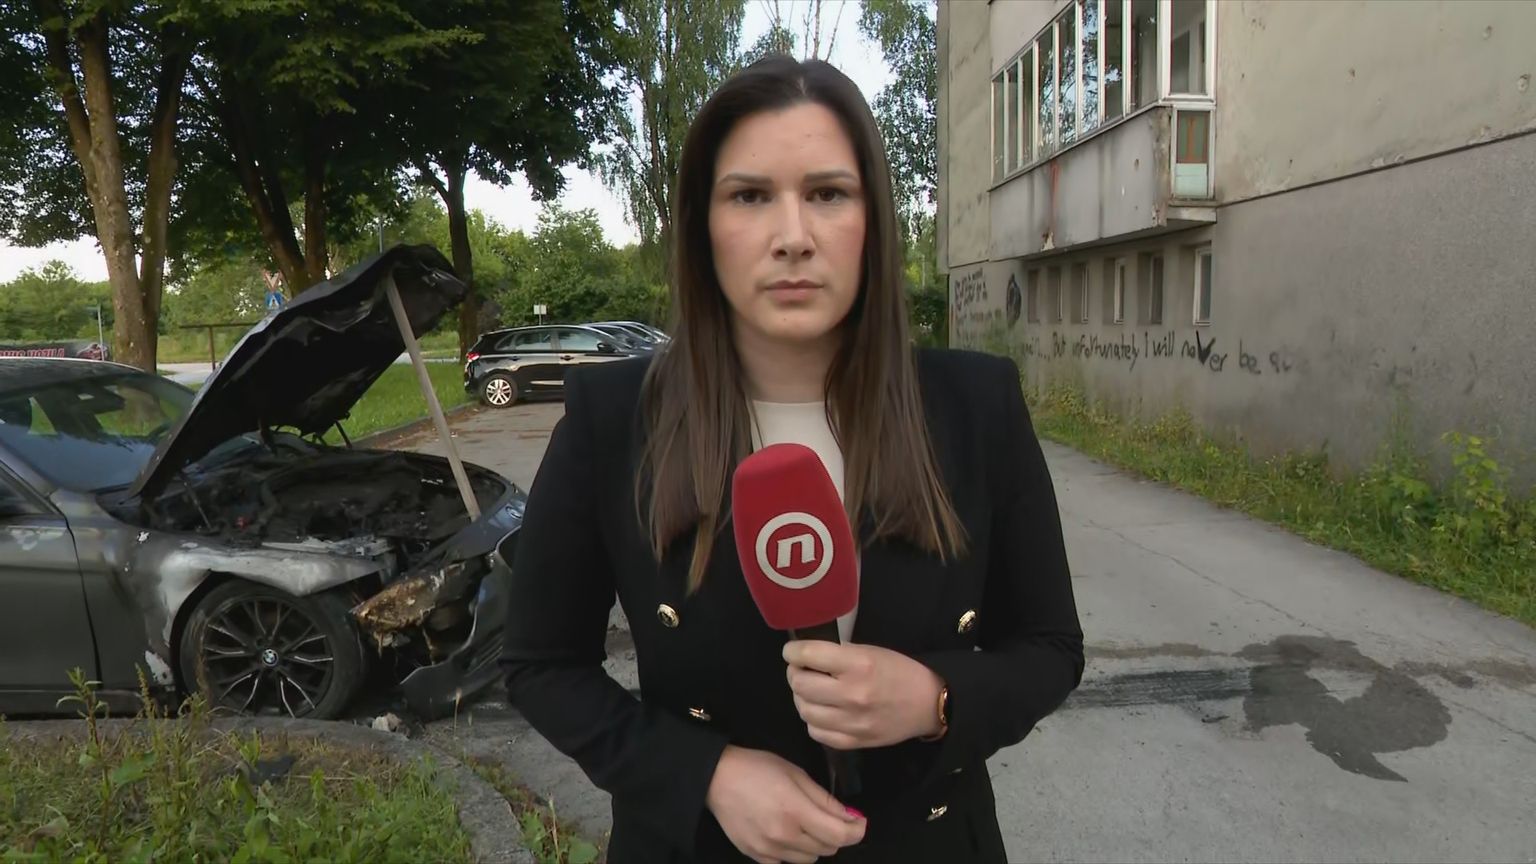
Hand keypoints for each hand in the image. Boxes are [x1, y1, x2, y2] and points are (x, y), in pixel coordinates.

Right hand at [705, 744, 866, 863]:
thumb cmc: (758, 768)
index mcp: (795, 810)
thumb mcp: (796, 774)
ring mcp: (769, 850)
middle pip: (828, 849)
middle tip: (829, 817)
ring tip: (806, 825)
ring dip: (816, 845)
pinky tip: (788, 836)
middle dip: (836, 834)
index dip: (857, 830)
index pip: (839, 834)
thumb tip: (850, 817)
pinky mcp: (757, 857)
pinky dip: (794, 853)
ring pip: (810, 860)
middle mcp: (784, 835)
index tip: (859, 822)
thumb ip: (824, 799)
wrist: (717, 778)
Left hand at [783, 640, 943, 749]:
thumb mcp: (870, 652)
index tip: (791, 652)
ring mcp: (852, 722)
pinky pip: (816, 732)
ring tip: (811, 691)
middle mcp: (852, 695)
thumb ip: (838, 654)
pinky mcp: (853, 742)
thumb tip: (806, 655)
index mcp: (858, 665)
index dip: (793, 651)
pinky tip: (822, 711)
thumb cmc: (898, 672)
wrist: (927, 704)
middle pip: (800, 684)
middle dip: (795, 674)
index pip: (808, 655)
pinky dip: (813, 720)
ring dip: (802, 698)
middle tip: (801, 670)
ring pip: (804, 710)